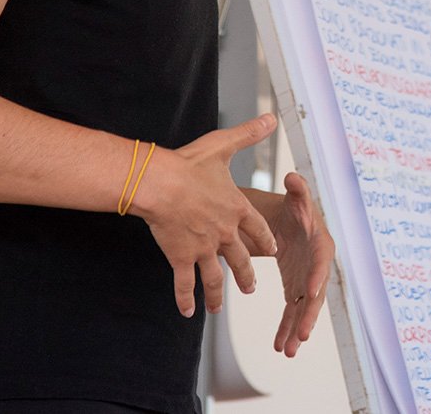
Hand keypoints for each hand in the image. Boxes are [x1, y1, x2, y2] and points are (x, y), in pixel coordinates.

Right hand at [134, 114, 279, 317]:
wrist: (159, 184)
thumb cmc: (189, 163)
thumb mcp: (223, 145)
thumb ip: (249, 134)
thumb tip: (271, 118)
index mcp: (236, 208)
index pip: (257, 228)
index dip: (264, 239)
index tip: (271, 249)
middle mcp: (224, 232)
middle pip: (241, 259)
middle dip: (246, 275)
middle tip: (251, 287)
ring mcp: (204, 248)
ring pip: (215, 277)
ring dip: (218, 294)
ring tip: (219, 308)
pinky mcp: (182, 258)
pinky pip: (185, 283)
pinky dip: (185, 299)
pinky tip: (187, 312)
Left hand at [254, 172, 333, 357]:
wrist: (289, 220)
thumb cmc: (295, 207)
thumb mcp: (296, 197)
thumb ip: (297, 190)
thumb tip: (293, 177)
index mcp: (321, 245)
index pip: (321, 263)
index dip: (316, 277)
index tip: (308, 293)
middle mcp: (318, 267)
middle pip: (315, 294)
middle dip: (308, 316)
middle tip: (301, 337)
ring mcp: (308, 281)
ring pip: (303, 310)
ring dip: (296, 330)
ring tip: (287, 350)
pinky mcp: (296, 289)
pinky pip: (292, 312)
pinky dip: (286, 328)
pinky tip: (279, 346)